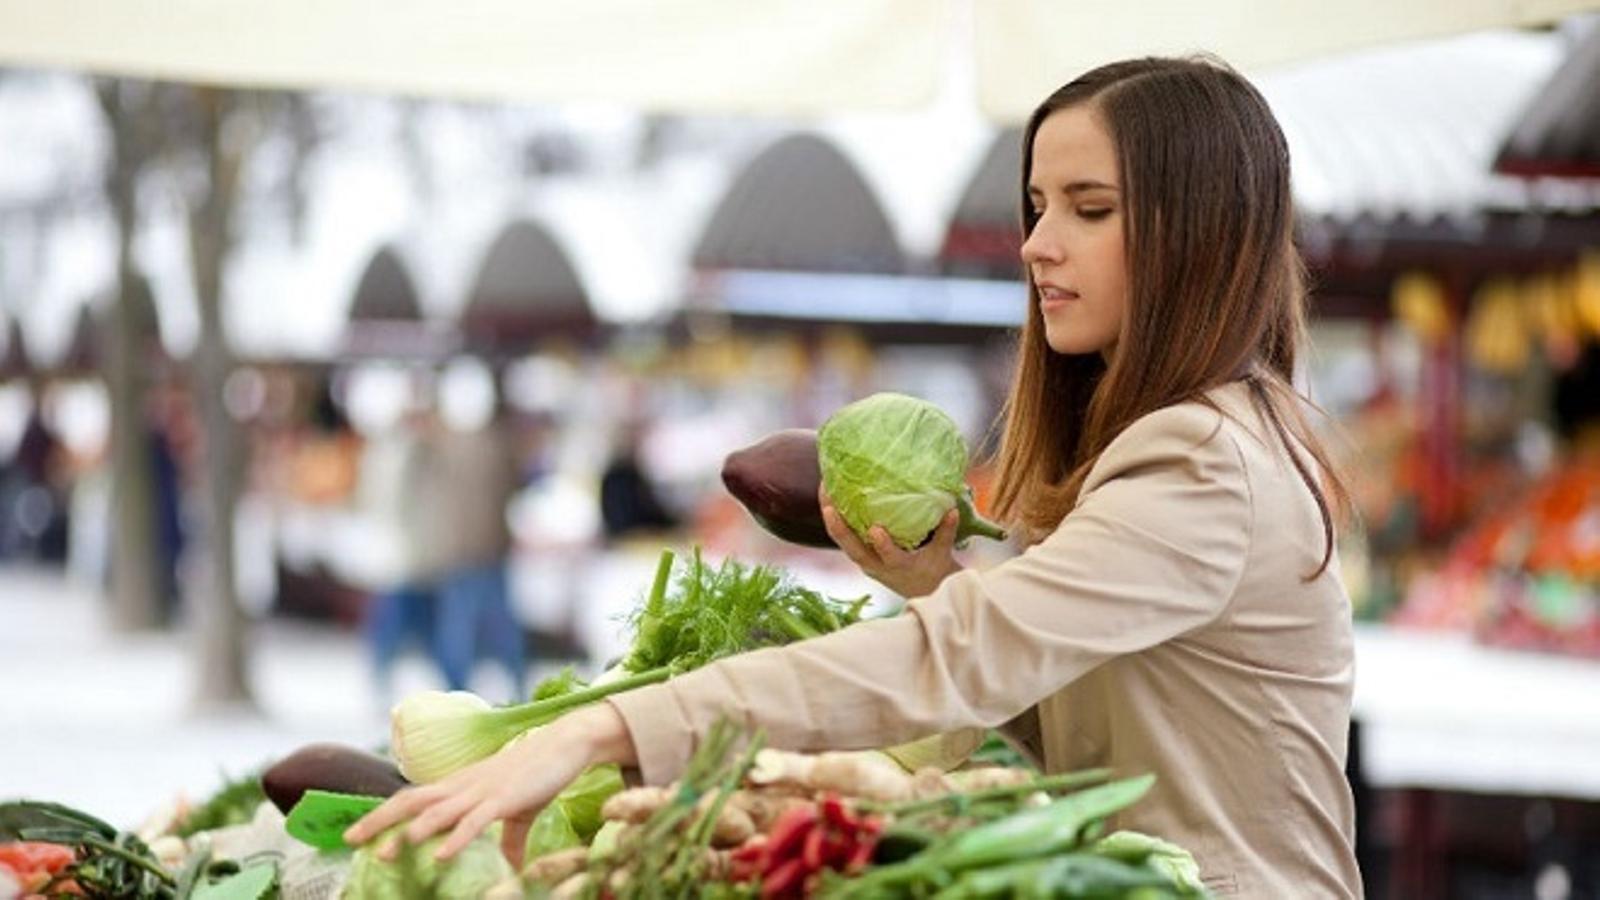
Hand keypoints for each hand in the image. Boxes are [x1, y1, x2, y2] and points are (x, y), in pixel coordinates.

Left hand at [344, 703, 633, 866]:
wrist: (566, 743)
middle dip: (379, 820)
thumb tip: (511, 868)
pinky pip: (474, 821)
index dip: (384, 813)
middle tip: (350, 840)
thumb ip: (509, 838)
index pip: (413, 797)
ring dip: (409, 832)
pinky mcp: (504, 798)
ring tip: (384, 854)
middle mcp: (463, 786)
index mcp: (461, 785)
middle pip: (412, 801)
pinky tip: (441, 855)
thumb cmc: (539, 773)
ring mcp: (481, 791)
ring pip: (436, 812)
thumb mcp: (518, 810)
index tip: (357, 831)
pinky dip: (456, 838)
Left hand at [820, 486, 960, 598]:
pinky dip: (836, 522)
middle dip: (840, 529)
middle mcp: (878, 567)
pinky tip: (830, 500)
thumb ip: (946, 531)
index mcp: (899, 567)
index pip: (890, 557)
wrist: (922, 592)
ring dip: (832, 521)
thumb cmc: (933, 571)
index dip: (882, 545)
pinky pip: (845, 540)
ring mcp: (867, 563)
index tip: (876, 530)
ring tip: (824, 494)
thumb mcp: (942, 553)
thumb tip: (951, 508)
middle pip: (854, 550)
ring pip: (844, 544)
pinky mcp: (861, 558)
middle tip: (828, 505)